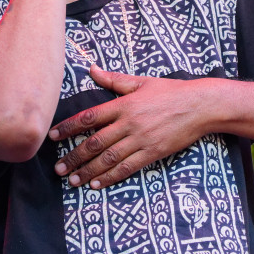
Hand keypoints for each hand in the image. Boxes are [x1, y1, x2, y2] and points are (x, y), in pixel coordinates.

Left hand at [49, 65, 208, 188]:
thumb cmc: (171, 91)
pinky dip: (110, 177)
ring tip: (72, 180)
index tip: (52, 136)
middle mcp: (129, 123)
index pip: (89, 117)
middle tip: (58, 168)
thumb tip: (91, 69)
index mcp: (123, 104)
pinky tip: (97, 184)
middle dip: (73, 157)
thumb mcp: (141, 82)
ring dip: (87, 171)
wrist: (200, 106)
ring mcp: (140, 140)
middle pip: (94, 143)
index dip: (68, 127)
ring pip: (108, 159)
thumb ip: (114, 79)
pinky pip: (127, 168)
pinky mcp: (152, 153)